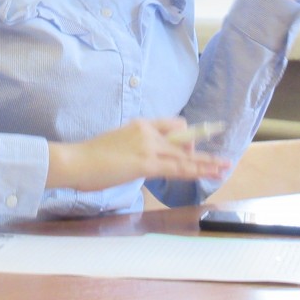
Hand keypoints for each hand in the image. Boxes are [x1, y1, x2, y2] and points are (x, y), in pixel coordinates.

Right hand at [46, 118, 230, 191]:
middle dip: (203, 153)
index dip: (187, 135)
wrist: (75, 161)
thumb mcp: (116, 144)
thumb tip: (141, 161)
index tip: (196, 145)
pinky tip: (208, 175)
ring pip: (185, 156)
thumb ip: (133, 148)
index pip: (173, 124)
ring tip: (225, 168)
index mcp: (140, 124)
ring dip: (207, 163)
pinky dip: (195, 171)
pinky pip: (177, 168)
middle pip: (184, 139)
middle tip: (221, 161)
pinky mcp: (146, 163)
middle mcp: (147, 131)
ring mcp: (148, 146)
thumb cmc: (89, 157)